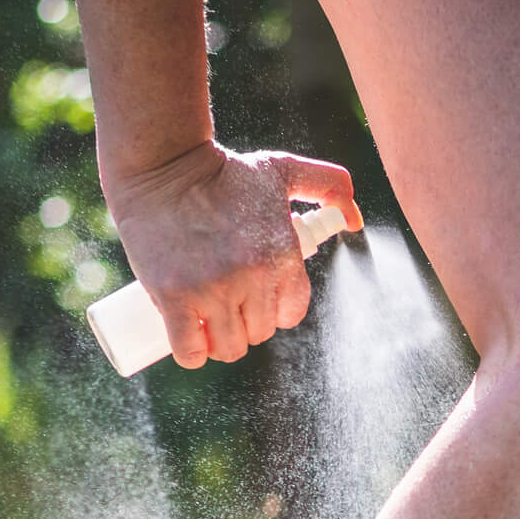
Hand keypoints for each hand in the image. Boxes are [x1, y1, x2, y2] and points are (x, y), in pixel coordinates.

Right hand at [104, 142, 363, 368]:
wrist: (164, 164)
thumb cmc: (225, 172)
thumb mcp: (284, 171)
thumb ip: (330, 186)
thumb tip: (355, 221)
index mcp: (284, 256)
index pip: (291, 314)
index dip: (275, 310)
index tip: (256, 297)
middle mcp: (252, 277)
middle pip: (260, 333)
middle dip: (246, 323)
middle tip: (228, 304)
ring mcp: (212, 289)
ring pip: (228, 347)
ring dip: (220, 343)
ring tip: (207, 322)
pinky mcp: (174, 296)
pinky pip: (190, 350)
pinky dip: (192, 353)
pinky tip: (190, 340)